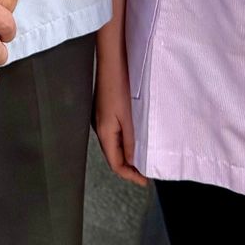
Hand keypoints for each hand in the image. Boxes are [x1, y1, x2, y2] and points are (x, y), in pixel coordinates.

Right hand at [93, 40, 144, 184]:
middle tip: (144, 174)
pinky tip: (132, 141)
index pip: (115, 163)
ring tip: (141, 160)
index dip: (129, 175)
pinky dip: (123, 143)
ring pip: (112, 146)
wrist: (111, 63)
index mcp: (105, 133)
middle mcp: (100, 129)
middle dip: (128, 168)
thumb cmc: (119, 88)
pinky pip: (112, 135)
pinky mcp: (103, 112)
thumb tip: (132, 160)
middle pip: (112, 156)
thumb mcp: (128, 117)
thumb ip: (130, 140)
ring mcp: (100, 120)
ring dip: (126, 156)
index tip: (144, 181)